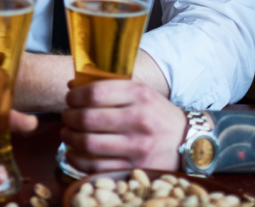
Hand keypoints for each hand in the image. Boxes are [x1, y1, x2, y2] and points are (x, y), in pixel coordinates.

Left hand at [60, 80, 185, 172]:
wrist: (188, 140)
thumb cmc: (155, 113)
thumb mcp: (139, 91)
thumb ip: (107, 87)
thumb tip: (72, 87)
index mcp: (138, 95)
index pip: (94, 93)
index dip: (74, 97)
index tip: (70, 99)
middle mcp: (139, 119)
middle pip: (87, 119)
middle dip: (68, 117)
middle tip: (66, 117)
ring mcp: (137, 146)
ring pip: (88, 143)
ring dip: (69, 138)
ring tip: (67, 133)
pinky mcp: (135, 167)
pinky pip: (95, 166)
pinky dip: (77, 160)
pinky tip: (73, 153)